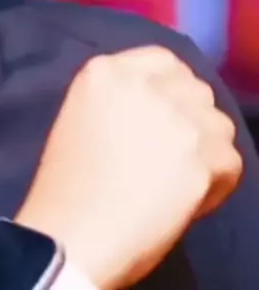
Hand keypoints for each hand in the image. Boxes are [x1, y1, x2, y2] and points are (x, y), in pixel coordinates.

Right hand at [16, 46, 242, 288]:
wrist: (73, 235)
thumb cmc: (65, 185)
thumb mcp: (81, 114)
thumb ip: (119, 97)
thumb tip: (161, 107)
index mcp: (106, 71)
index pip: (162, 60)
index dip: (170, 87)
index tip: (165, 114)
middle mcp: (146, 84)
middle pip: (194, 88)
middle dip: (190, 116)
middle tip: (173, 152)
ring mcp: (178, 118)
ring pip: (218, 123)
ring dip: (205, 148)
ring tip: (178, 178)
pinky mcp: (203, 155)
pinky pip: (229, 161)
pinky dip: (216, 183)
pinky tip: (186, 200)